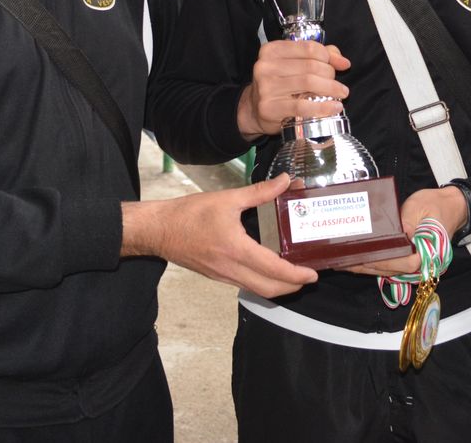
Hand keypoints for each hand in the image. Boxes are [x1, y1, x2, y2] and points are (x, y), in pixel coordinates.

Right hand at [120, 173, 316, 297]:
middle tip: (309, 275)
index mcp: (236, 251)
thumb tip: (285, 180)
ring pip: (257, 290)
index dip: (296, 275)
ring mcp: (223, 276)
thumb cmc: (189, 214)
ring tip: (293, 272)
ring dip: (278, 287)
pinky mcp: (216, 276)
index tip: (313, 273)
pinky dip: (262, 282)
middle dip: (292, 287)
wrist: (158, 230)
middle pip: (269, 290)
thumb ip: (259, 192)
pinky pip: (244, 284)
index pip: (273, 270)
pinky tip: (267, 266)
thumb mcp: (227, 199)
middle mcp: (231, 270)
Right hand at [235, 39, 350, 138]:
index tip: (337, 67)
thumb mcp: (294, 64)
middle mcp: (266, 66)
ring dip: (331, 89)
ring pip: (309, 83)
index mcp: (272, 50)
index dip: (328, 57)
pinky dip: (323, 107)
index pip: (309, 47)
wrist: (253, 109)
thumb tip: (344, 62)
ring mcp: (266, 87)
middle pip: (311, 65)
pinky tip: (335, 107)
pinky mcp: (270, 107)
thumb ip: (320, 57)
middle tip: (337, 85)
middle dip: (330, 75)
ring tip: (341, 94)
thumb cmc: (279, 84)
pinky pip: (303, 106)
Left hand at [343, 186, 466, 276]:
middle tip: (340, 261)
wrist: (452, 205)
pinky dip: (373, 264)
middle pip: (390, 270)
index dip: (381, 261)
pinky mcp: (409, 259)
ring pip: (387, 271)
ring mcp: (415, 264)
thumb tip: (390, 236)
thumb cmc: (436, 205)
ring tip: (342, 262)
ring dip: (366, 267)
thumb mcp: (419, 208)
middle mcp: (421, 264)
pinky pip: (389, 265)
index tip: (361, 258)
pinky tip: (356, 260)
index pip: (403, 264)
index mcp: (427, 253)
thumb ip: (406, 223)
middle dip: (365, 266)